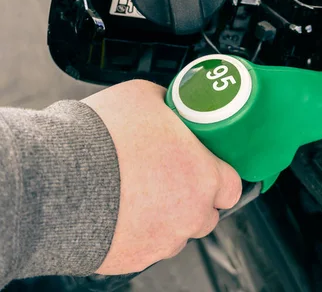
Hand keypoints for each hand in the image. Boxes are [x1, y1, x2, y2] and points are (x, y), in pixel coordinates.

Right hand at [83, 80, 241, 274]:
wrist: (53, 178)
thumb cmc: (101, 137)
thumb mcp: (144, 96)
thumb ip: (170, 105)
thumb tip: (171, 104)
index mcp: (204, 176)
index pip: (233, 186)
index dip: (220, 176)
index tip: (207, 168)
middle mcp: (190, 214)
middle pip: (206, 213)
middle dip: (193, 198)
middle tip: (169, 178)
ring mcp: (162, 241)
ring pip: (176, 232)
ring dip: (166, 216)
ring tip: (138, 194)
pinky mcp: (133, 259)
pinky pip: (146, 247)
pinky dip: (138, 232)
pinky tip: (119, 211)